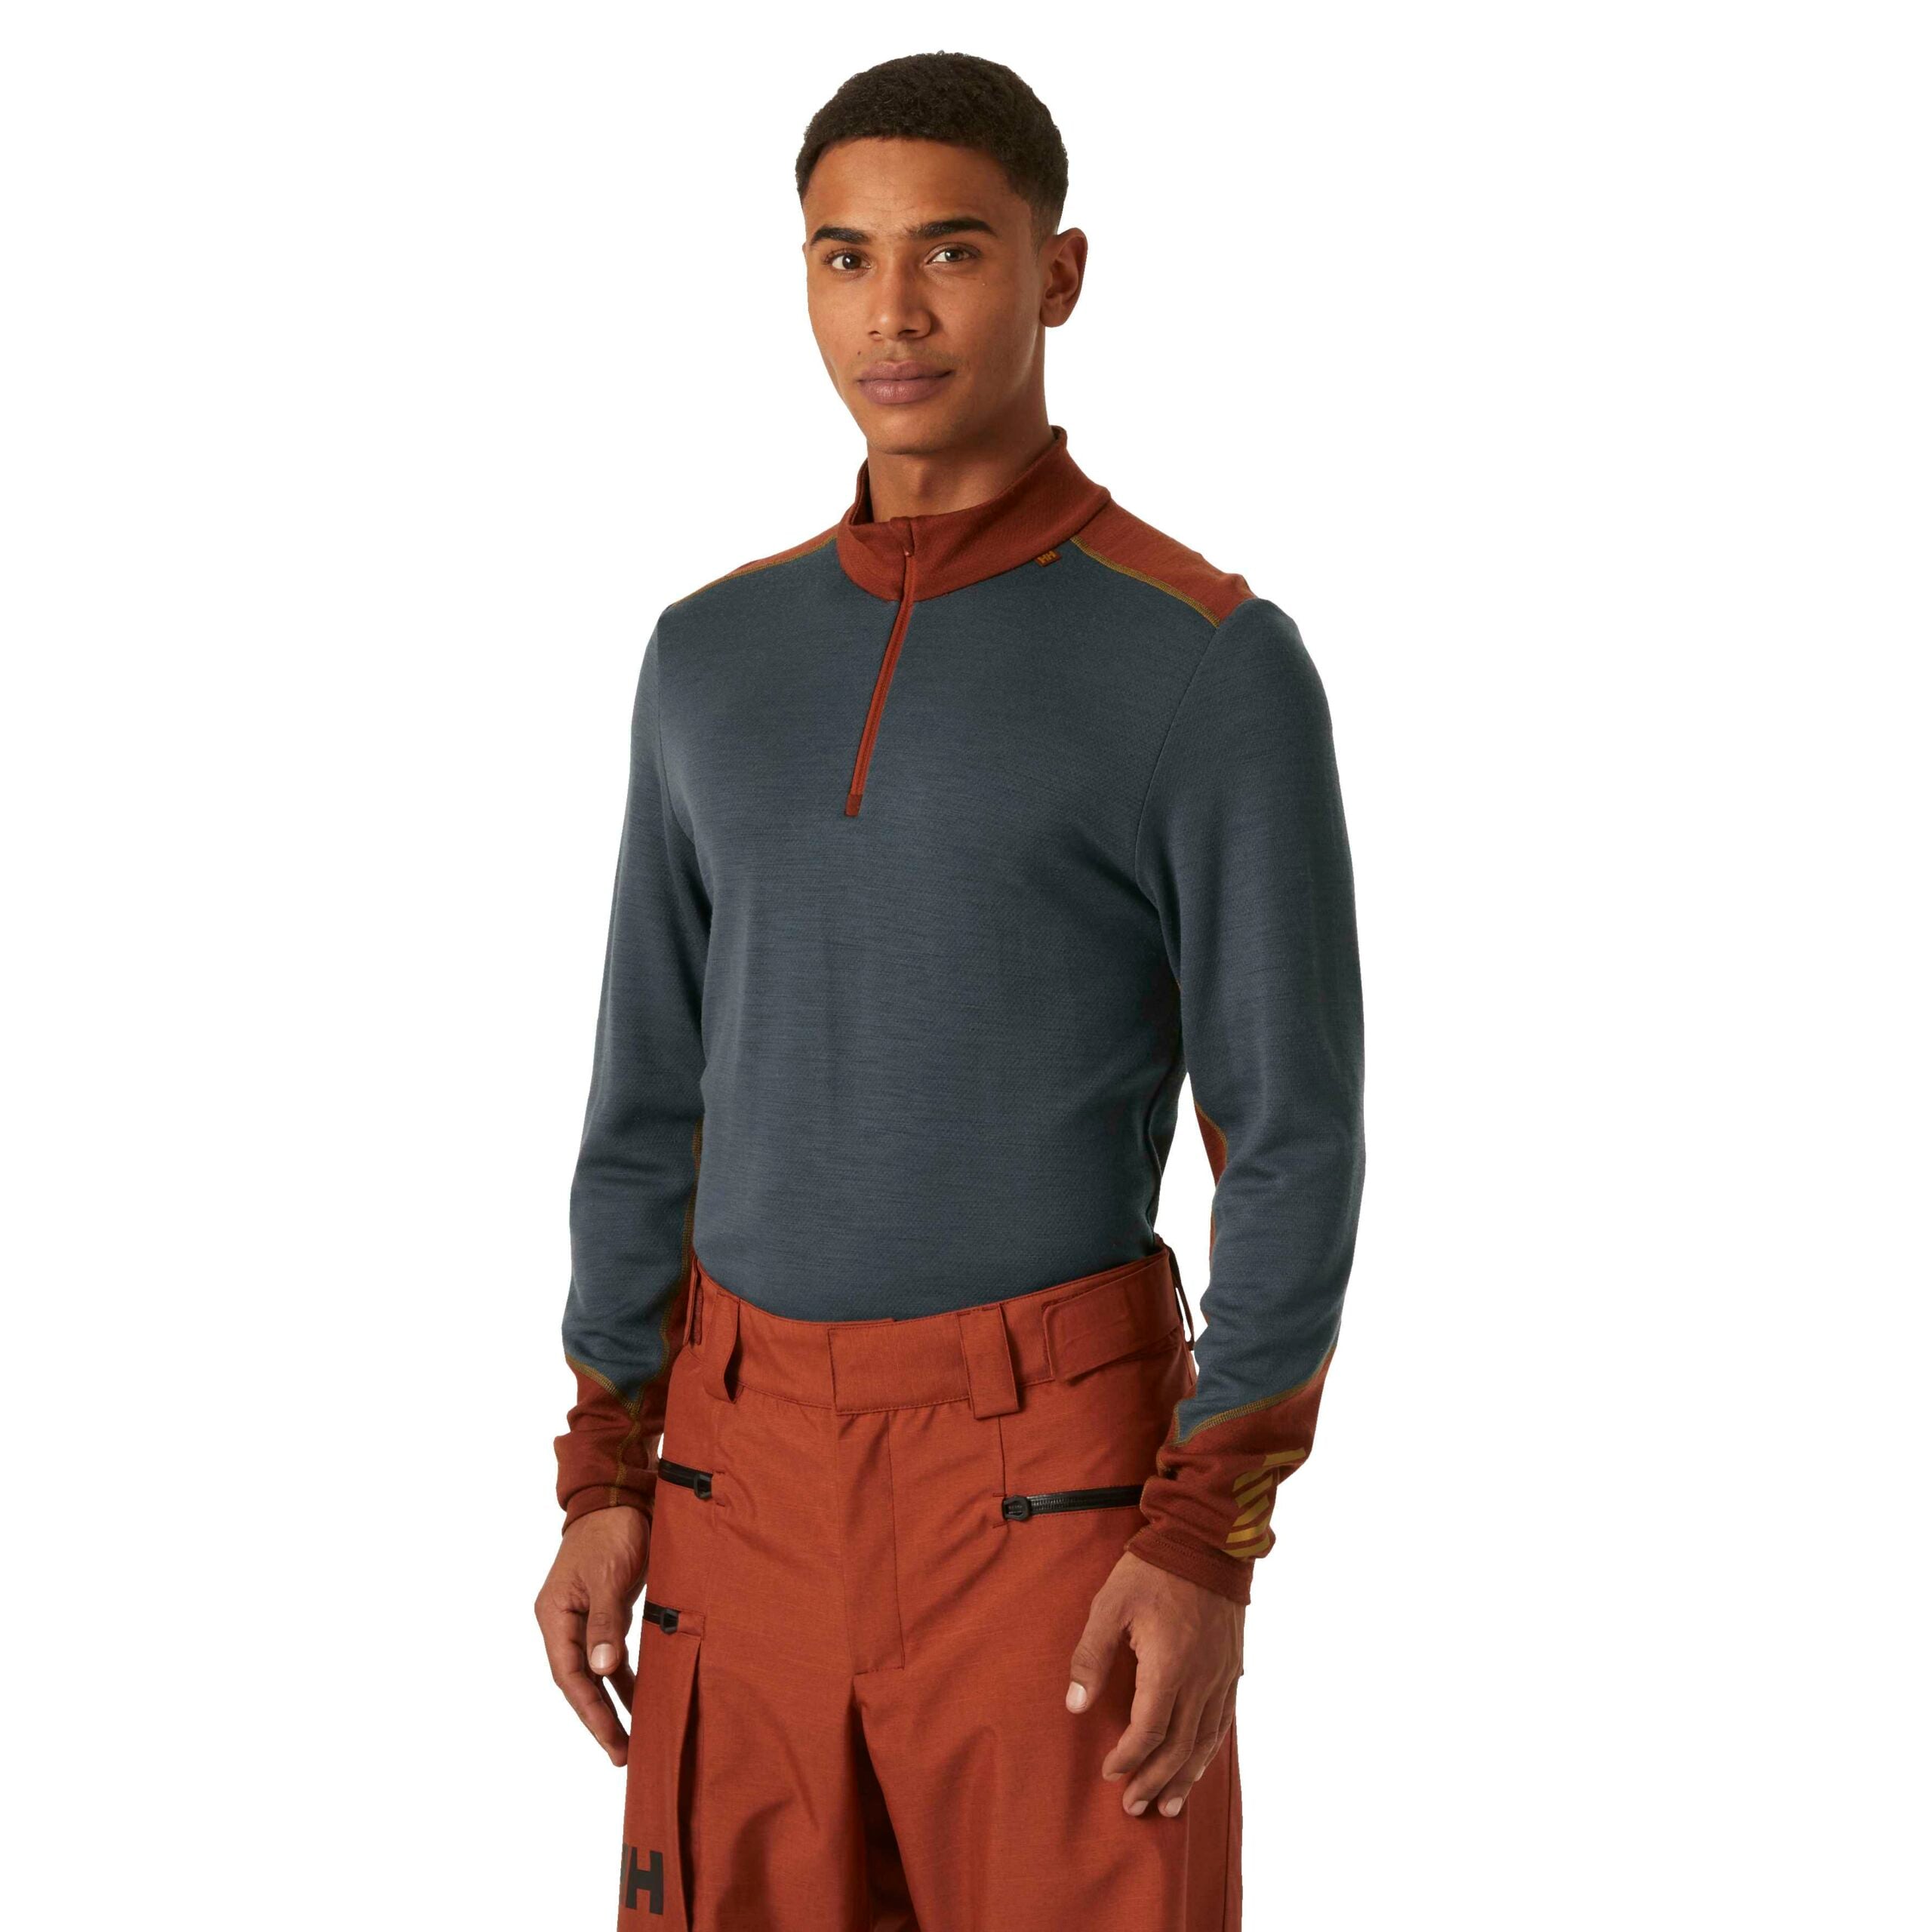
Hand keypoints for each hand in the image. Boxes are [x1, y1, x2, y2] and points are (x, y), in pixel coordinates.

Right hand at [534, 1505, 648, 1765]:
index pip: (569, 1675)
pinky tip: (641, 1698)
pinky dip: (624, 1677)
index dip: (590, 1711)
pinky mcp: (604, 1612)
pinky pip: (611, 1654)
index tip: (611, 1740)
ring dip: (613, 1702)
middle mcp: (564, 1621)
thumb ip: (605, 1624)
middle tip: (623, 1754)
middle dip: (600, 1718)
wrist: (620, 1495)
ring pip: (596, 1672)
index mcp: (555, 1615)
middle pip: (580, 1681)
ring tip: (632, 1739)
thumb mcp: (609, 1577)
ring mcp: (583, 1618)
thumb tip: (602, 1670)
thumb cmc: (611, 1531)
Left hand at [1065, 1548, 1244, 1816]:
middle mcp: (1200, 1679)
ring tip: (1168, 1806)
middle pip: (1179, 1747)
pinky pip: (1223, 1723)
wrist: (1205, 1542)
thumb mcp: (1109, 1605)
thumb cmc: (1152, 1571)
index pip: (1149, 1731)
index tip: (1109, 1772)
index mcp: (1169, 1666)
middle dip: (1154, 1781)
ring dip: (1185, 1777)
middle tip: (1133, 1807)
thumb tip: (1074, 1704)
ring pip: (1205, 1742)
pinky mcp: (1231, 1669)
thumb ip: (1091, 1656)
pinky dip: (1209, 1752)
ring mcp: (1221, 1676)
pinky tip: (1198, 1766)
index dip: (1128, 1758)